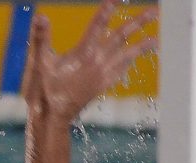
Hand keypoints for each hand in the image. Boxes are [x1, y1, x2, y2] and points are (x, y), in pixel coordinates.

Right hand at [22, 0, 156, 121]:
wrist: (51, 119)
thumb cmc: (42, 91)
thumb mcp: (39, 63)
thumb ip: (40, 38)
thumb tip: (40, 17)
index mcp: (83, 54)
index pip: (97, 26)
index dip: (105, 12)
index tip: (114, 1)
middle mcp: (97, 63)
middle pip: (121, 37)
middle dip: (138, 23)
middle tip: (155, 11)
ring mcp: (102, 75)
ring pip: (127, 55)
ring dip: (142, 45)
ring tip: (156, 39)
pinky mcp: (101, 86)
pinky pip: (120, 71)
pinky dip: (129, 63)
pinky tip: (133, 60)